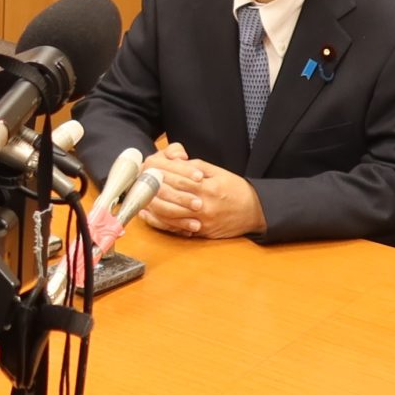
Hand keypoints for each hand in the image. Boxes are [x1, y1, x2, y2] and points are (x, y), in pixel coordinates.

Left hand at [137, 144, 265, 239]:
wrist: (254, 211)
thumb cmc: (236, 190)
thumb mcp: (218, 172)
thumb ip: (196, 166)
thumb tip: (175, 162)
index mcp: (206, 187)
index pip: (176, 179)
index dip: (160, 173)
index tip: (148, 168)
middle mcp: (202, 205)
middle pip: (169, 197)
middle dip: (152, 188)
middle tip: (139, 180)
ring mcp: (200, 221)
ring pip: (168, 214)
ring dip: (151, 205)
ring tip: (139, 196)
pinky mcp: (200, 232)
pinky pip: (175, 228)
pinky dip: (159, 222)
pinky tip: (148, 214)